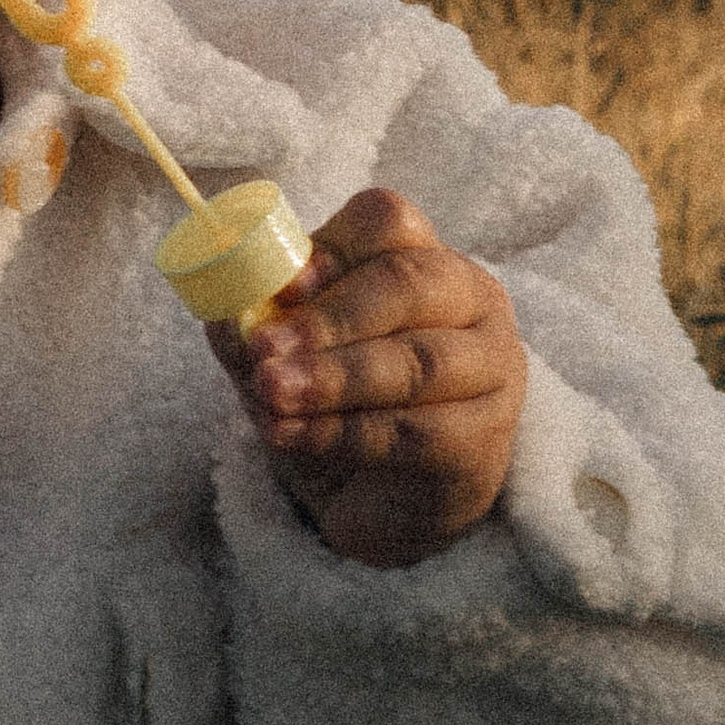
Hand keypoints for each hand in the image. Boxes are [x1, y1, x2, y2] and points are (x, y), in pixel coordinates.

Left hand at [206, 187, 527, 567]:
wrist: (385, 500)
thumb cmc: (341, 404)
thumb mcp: (290, 356)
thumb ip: (262, 327)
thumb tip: (232, 316)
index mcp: (422, 259)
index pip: (390, 223)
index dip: (333, 248)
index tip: (280, 289)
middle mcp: (472, 301)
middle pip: (408, 284)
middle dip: (330, 319)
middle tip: (263, 349)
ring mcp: (492, 368)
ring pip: (418, 362)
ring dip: (335, 379)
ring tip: (272, 395)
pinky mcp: (486, 440)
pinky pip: (418, 432)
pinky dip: (346, 434)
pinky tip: (294, 438)